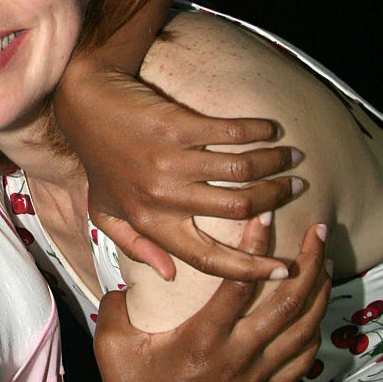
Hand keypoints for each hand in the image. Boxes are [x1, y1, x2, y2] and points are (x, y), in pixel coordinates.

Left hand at [55, 70, 303, 280]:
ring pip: (242, 169)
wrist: (86, 105)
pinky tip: (271, 130)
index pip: (207, 258)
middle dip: (277, 199)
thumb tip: (169, 276)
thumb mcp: (106, 212)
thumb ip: (136, 246)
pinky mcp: (177, 126)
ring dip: (275, 163)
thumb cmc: (100, 161)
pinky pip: (232, 132)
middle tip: (296, 188)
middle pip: (239, 208)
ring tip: (292, 158)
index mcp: (149, 222)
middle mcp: (162, 196)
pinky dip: (260, 131)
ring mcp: (170, 160)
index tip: (284, 270)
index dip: (249, 269)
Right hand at [94, 216, 328, 381]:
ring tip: (324, 264)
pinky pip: (302, 361)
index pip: (239, 283)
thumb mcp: (111, 345)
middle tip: (317, 232)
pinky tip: (316, 314)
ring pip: (303, 329)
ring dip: (319, 293)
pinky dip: (314, 333)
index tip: (267, 217)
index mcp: (201, 338)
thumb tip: (126, 276)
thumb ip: (116, 304)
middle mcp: (237, 356)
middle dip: (308, 262)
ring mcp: (255, 378)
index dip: (256, 247)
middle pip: (287, 302)